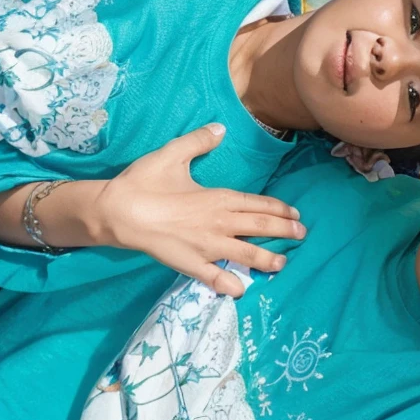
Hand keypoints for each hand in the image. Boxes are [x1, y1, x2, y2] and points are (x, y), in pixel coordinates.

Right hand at [93, 125, 305, 296]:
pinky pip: (214, 278)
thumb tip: (221, 128)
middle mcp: (217, 223)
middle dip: (283, 231)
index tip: (294, 213)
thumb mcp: (173, 154)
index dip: (277, 209)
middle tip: (302, 235)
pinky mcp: (189, 265)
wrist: (117, 213)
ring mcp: (205, 247)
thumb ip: (199, 141)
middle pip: (258, 228)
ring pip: (245, 254)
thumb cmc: (144, 181)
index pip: (256, 204)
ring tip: (283, 263)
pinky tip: (241, 291)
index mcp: (217, 198)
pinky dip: (230, 285)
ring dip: (267, 259)